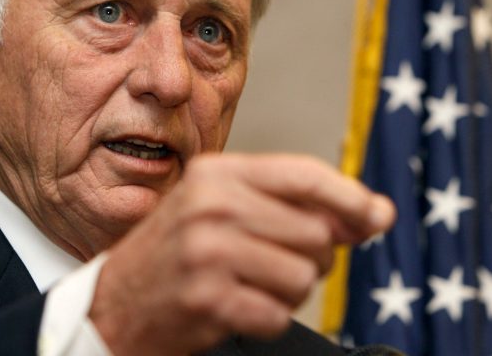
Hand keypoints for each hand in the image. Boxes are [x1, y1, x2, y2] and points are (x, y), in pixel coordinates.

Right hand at [88, 153, 394, 355]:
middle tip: (273, 261)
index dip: (351, 197)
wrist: (114, 302)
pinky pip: (279, 314)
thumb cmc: (176, 252)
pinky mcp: (208, 299)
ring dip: (289, 290)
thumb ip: (294, 206)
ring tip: (249, 284)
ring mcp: (207, 252)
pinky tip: (236, 306)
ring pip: (303, 276)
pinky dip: (267, 317)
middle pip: (315, 233)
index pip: (305, 175)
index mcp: (216, 173)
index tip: (377, 215)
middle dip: (312, 257)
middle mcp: (211, 205)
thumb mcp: (223, 208)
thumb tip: (377, 213)